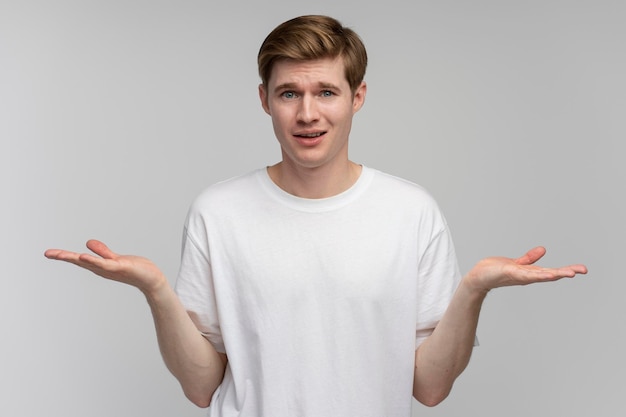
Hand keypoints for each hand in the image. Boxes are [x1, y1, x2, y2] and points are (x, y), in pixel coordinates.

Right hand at [44, 240, 166, 294]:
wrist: (152, 279)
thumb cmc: (135, 269)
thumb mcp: (115, 258)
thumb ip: (102, 252)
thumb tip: (87, 243)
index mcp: (100, 265)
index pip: (79, 260)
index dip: (64, 256)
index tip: (49, 253)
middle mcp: (102, 268)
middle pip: (80, 261)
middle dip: (64, 257)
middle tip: (47, 253)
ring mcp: (110, 268)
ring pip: (90, 262)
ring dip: (75, 258)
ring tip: (62, 254)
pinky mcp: (120, 267)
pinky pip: (105, 263)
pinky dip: (94, 260)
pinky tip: (83, 257)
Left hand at [465, 246, 587, 293]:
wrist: (478, 277)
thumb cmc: (495, 271)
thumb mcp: (516, 263)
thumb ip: (529, 258)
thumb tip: (544, 249)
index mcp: (530, 273)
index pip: (552, 271)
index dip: (566, 270)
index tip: (582, 269)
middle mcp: (527, 276)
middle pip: (551, 274)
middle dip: (567, 272)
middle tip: (584, 270)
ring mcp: (520, 276)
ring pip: (541, 275)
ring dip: (556, 274)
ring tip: (571, 273)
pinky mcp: (511, 273)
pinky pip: (526, 274)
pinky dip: (537, 274)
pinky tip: (547, 274)